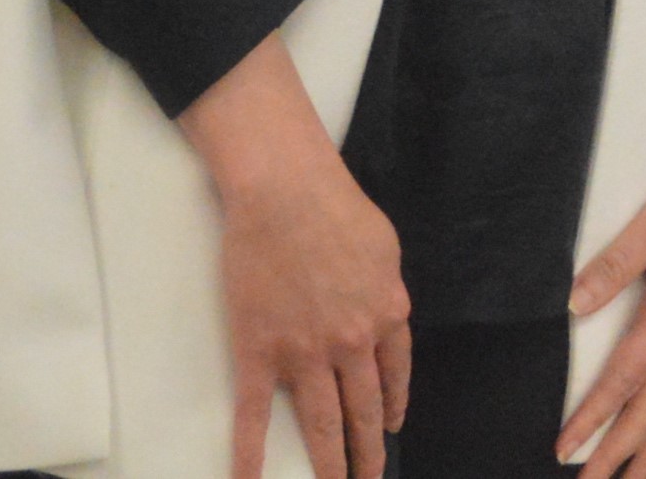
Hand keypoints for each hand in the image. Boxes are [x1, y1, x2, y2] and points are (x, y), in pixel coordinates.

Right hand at [175, 37, 412, 478]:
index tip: (390, 428)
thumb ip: (386, 288)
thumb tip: (386, 312)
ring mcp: (304, 354)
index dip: (392, 406)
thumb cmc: (337, 209)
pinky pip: (253, 416)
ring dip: (329, 462)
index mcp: (385, 316)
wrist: (287, 195)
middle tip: (369, 478)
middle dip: (367, 451)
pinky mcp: (258, 353)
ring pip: (320, 422)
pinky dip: (251, 455)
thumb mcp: (384, 249)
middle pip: (362, 410)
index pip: (394, 376)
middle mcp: (351, 344)